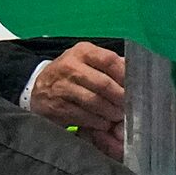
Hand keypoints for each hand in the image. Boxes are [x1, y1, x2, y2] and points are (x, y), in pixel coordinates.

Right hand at [26, 42, 126, 159]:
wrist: (39, 88)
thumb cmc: (72, 74)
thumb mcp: (87, 62)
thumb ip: (109, 65)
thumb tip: (136, 73)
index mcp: (83, 52)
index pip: (109, 60)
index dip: (125, 75)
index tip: (135, 87)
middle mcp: (71, 66)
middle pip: (103, 84)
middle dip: (120, 98)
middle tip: (129, 107)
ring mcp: (62, 87)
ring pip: (94, 102)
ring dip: (110, 112)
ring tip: (117, 116)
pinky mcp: (57, 106)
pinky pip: (83, 116)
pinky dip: (97, 122)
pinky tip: (103, 123)